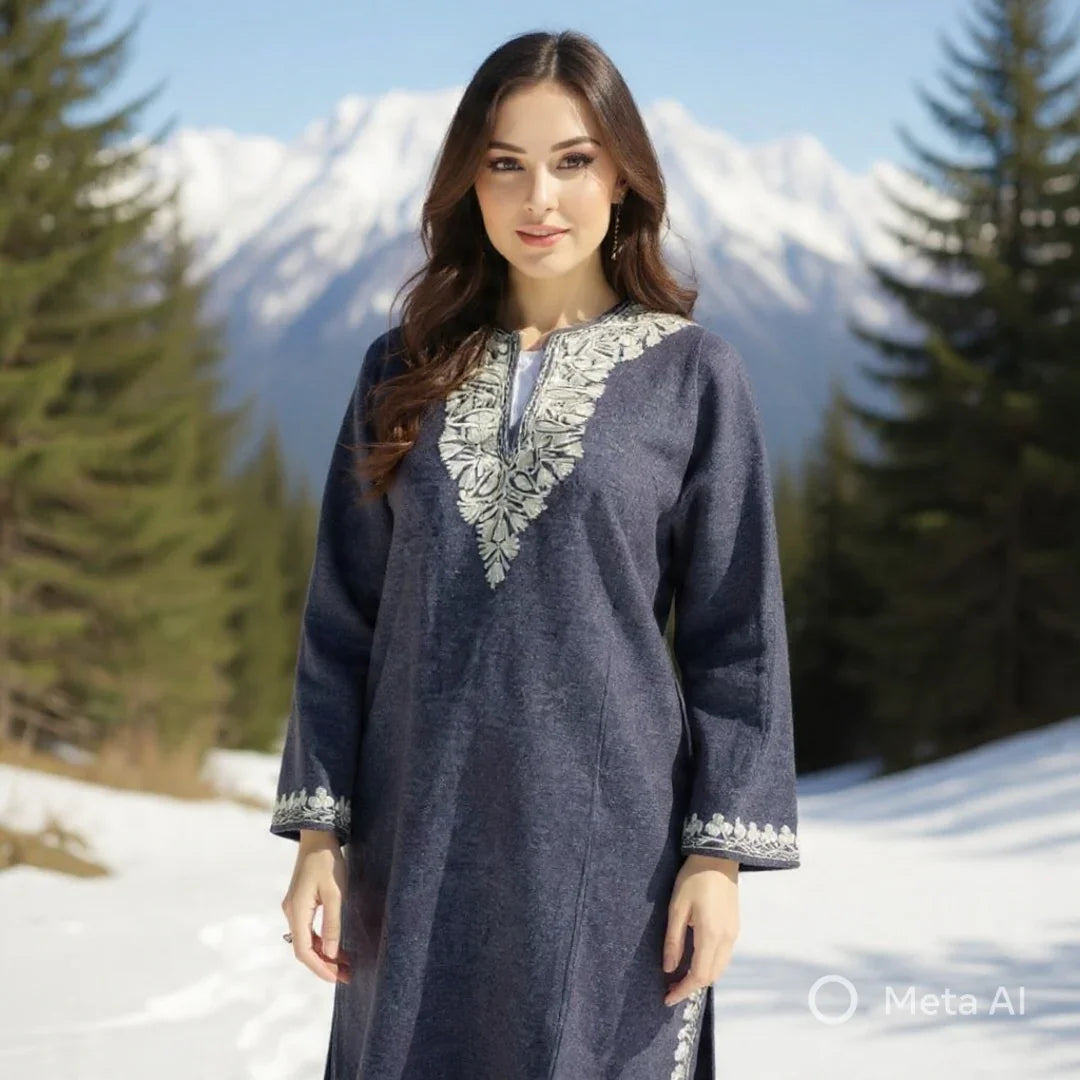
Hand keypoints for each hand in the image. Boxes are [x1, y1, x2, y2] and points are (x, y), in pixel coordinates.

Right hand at [281, 830, 352, 982]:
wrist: (317, 837)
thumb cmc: (328, 862)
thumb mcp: (335, 893)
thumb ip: (332, 923)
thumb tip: (330, 952)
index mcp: (297, 911)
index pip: (304, 950)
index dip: (319, 967)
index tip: (337, 978)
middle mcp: (291, 912)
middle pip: (303, 949)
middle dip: (324, 964)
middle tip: (347, 975)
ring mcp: (294, 907)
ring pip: (306, 940)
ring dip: (323, 954)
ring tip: (345, 964)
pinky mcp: (300, 902)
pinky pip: (308, 929)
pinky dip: (320, 941)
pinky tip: (335, 946)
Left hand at [662, 853, 738, 1005]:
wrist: (718, 857)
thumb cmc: (693, 879)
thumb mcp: (676, 908)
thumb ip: (673, 940)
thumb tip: (668, 969)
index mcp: (710, 935)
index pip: (698, 975)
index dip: (683, 990)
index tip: (667, 998)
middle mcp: (726, 939)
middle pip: (711, 976)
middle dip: (691, 987)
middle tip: (670, 988)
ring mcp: (734, 934)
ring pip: (719, 968)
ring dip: (702, 977)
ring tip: (680, 977)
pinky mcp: (735, 927)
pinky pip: (724, 956)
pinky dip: (710, 965)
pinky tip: (695, 960)